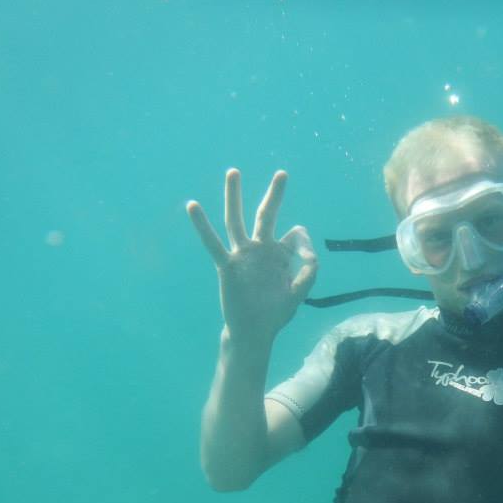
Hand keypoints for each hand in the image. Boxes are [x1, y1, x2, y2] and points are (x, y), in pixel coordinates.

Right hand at [187, 169, 317, 344]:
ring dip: (235, 196)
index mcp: (280, 255)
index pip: (295, 235)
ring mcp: (242, 255)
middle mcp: (261, 250)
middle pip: (267, 215)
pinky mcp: (227, 265)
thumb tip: (304, 242)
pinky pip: (212, 242)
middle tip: (283, 173)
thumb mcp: (299, 290)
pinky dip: (201, 224)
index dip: (303, 241)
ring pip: (236, 220)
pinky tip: (192, 206)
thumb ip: (309, 268)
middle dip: (275, 195)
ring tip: (234, 172)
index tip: (305, 256)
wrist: (255, 331)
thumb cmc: (276, 312)